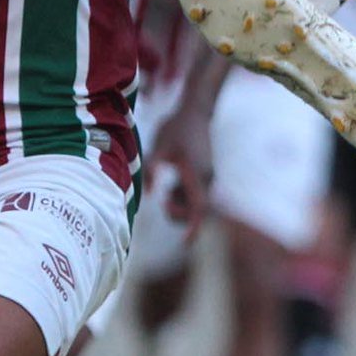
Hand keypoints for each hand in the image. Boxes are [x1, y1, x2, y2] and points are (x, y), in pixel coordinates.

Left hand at [143, 97, 214, 241]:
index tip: (184, 243)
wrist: (196, 111)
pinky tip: (173, 185)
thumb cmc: (176, 127)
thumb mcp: (159, 146)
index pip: (199, 207)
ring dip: (181, 205)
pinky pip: (197, 195)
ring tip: (167, 191)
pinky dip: (184, 197)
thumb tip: (146, 194)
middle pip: (198, 210)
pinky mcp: (205, 174)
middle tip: (164, 202)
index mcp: (196, 173)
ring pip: (197, 204)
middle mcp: (206, 178)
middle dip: (180, 215)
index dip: (193, 227)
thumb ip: (151, 169)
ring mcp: (208, 176)